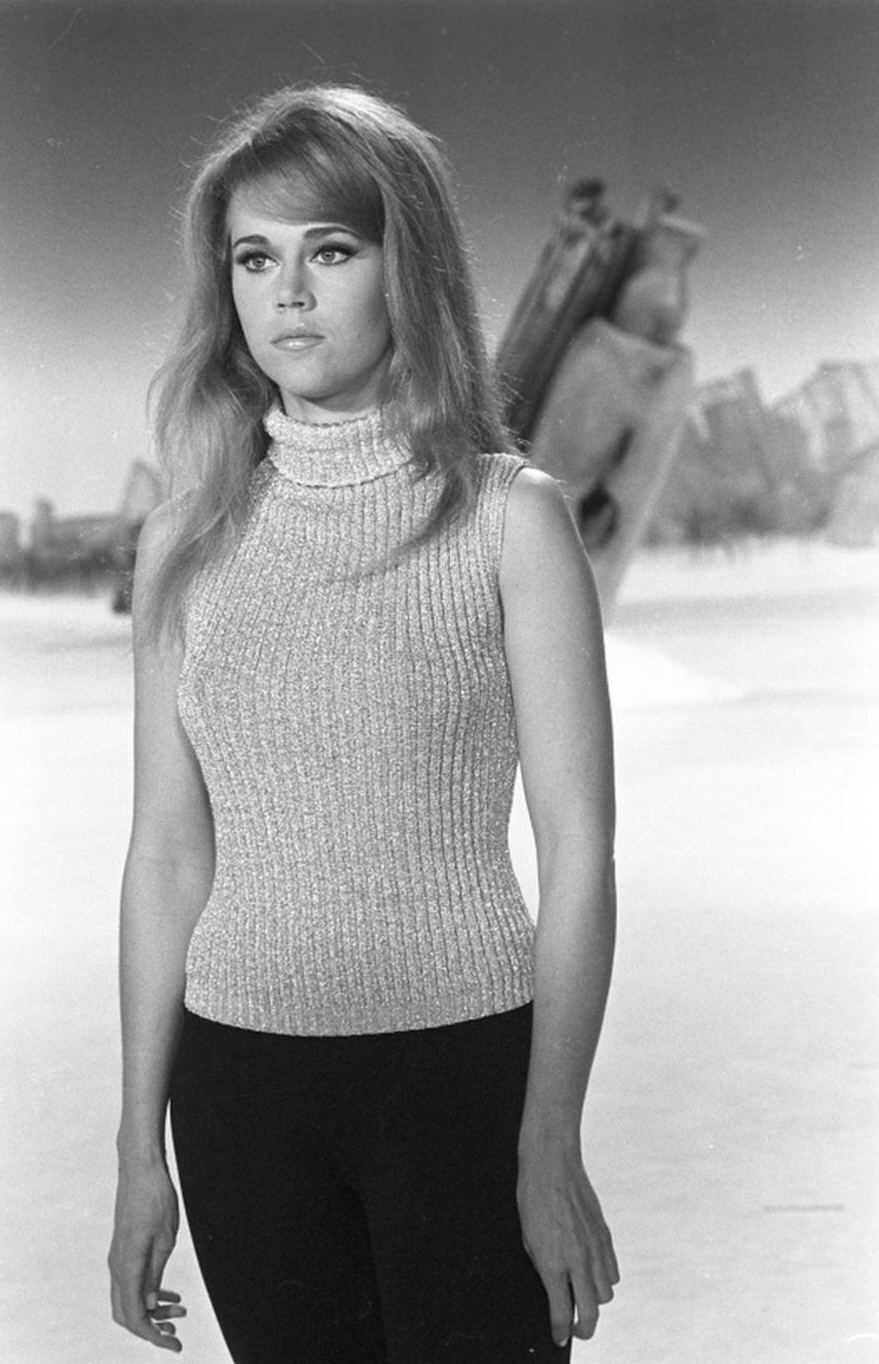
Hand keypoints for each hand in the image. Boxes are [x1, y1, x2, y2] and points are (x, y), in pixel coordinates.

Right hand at [109, 1158, 186, 1351]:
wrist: (141, 1168)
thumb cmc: (156, 1198)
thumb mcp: (165, 1238)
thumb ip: (155, 1274)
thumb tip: (149, 1308)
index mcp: (128, 1264)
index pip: (135, 1316)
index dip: (153, 1336)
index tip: (175, 1344)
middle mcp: (117, 1265)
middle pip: (126, 1314)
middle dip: (150, 1329)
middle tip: (176, 1333)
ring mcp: (118, 1257)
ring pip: (127, 1299)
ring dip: (151, 1312)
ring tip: (179, 1313)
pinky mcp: (123, 1250)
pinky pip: (131, 1282)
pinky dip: (148, 1294)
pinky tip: (170, 1295)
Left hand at [517, 1143, 618, 1347]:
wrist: (552, 1166)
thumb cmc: (533, 1199)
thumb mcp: (528, 1240)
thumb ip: (543, 1270)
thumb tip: (553, 1291)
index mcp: (553, 1263)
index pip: (562, 1313)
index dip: (560, 1331)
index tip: (559, 1337)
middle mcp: (578, 1260)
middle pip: (592, 1312)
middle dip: (584, 1328)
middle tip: (577, 1329)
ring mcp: (595, 1248)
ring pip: (606, 1294)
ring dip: (595, 1301)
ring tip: (583, 1298)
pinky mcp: (605, 1236)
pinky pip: (613, 1272)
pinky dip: (605, 1280)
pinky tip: (593, 1275)